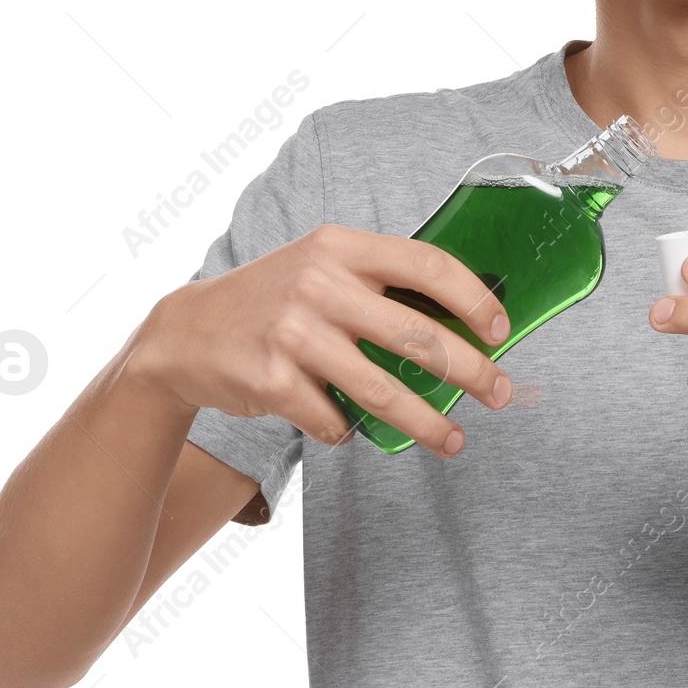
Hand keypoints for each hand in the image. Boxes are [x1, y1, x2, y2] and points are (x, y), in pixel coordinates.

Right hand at [134, 224, 513, 456]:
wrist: (185, 333)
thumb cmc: (276, 299)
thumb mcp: (321, 265)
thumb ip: (379, 279)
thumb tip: (465, 317)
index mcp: (341, 247)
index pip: (427, 265)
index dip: (473, 300)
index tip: (501, 331)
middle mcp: (319, 284)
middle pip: (418, 336)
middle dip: (471, 372)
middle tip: (500, 394)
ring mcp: (294, 334)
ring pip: (383, 390)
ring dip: (427, 422)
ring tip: (454, 440)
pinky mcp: (273, 382)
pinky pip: (335, 420)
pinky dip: (351, 430)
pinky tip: (353, 427)